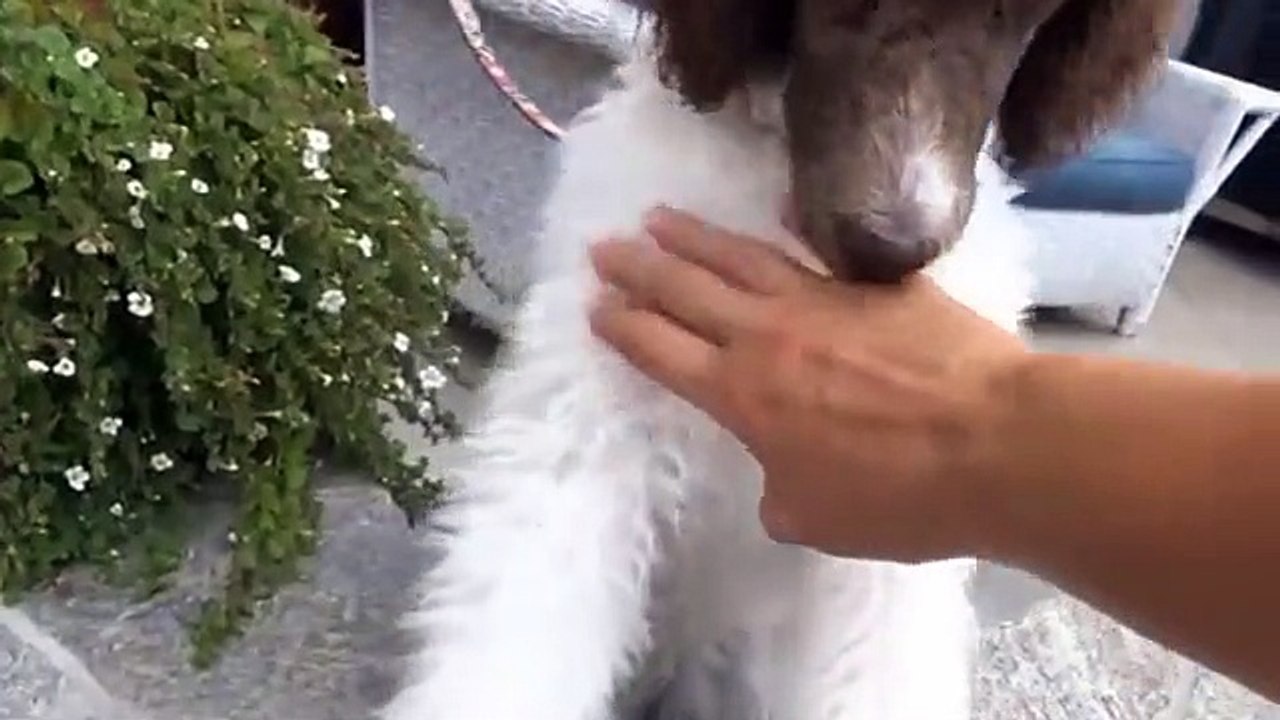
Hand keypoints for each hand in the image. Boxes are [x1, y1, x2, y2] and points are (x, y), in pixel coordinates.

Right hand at [589, 207, 1029, 561]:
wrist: (997, 445)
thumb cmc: (901, 498)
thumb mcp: (816, 519)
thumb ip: (781, 491)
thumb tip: (782, 474)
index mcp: (741, 396)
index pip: (661, 351)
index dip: (623, 327)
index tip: (596, 306)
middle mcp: (768, 336)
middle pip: (685, 290)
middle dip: (637, 268)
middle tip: (603, 247)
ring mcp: (823, 300)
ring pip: (740, 256)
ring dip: (692, 237)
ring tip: (659, 217)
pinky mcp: (879, 283)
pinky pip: (818, 246)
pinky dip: (786, 224)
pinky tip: (773, 206)